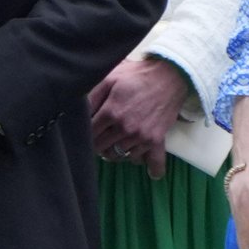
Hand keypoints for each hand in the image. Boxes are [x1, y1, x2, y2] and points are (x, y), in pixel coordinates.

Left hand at [89, 57, 188, 178]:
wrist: (169, 75)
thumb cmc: (137, 75)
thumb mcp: (109, 78)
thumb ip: (91, 96)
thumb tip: (78, 113)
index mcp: (111, 112)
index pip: (89, 134)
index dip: (84, 134)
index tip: (85, 131)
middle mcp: (125, 128)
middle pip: (101, 148)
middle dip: (96, 144)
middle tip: (99, 137)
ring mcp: (142, 136)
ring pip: (121, 156)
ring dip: (116, 153)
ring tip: (115, 144)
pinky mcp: (157, 140)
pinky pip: (151, 161)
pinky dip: (150, 167)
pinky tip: (151, 172)